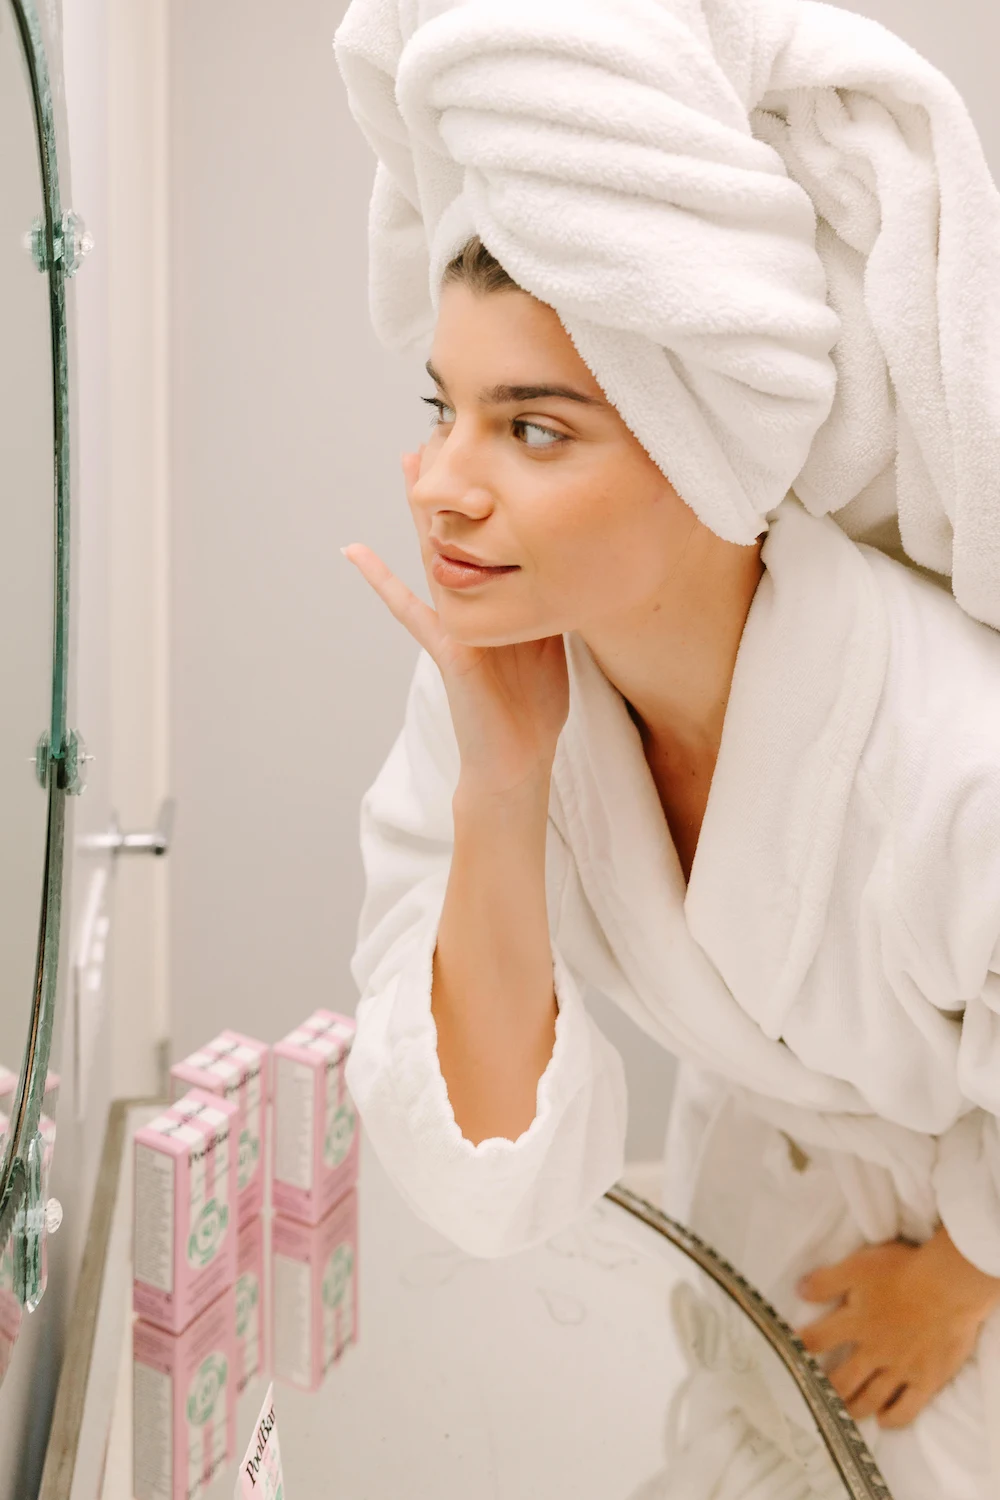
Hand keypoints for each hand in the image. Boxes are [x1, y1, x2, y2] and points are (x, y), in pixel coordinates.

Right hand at [341, 448, 568, 796]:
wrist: (517, 759)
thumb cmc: (532, 707)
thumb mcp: (551, 640)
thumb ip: (549, 601)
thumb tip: (574, 560)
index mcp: (496, 597)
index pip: (489, 533)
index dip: (486, 491)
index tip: (487, 443)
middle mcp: (469, 602)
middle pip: (457, 529)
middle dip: (449, 481)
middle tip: (439, 426)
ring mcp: (452, 622)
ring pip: (433, 552)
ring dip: (418, 508)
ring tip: (407, 460)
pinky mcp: (446, 648)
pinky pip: (410, 609)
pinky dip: (382, 581)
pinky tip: (356, 551)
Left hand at [796, 1227, 999, 1428]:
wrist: (949, 1287)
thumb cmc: (903, 1271)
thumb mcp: (857, 1266)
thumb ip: (826, 1281)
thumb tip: (799, 1290)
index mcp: (854, 1323)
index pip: (816, 1340)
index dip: (801, 1347)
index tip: (789, 1354)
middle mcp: (873, 1351)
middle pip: (841, 1381)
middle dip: (827, 1390)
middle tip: (818, 1396)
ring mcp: (900, 1370)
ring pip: (870, 1398)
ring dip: (854, 1408)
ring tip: (844, 1412)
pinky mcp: (926, 1380)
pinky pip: (906, 1410)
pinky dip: (892, 1419)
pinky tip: (883, 1421)